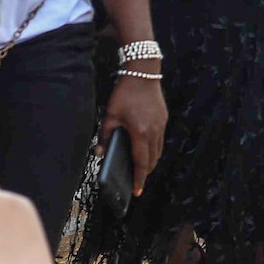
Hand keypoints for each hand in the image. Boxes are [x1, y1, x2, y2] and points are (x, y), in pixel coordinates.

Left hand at [100, 72, 166, 193]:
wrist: (143, 72)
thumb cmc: (124, 94)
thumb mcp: (109, 115)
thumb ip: (104, 137)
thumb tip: (99, 154)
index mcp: (140, 133)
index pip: (141, 163)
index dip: (139, 179)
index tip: (137, 191)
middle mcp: (155, 131)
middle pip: (152, 160)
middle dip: (145, 172)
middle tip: (136, 181)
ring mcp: (162, 124)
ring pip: (158, 150)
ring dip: (150, 161)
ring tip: (140, 167)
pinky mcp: (164, 118)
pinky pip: (160, 139)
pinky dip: (153, 148)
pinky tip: (144, 147)